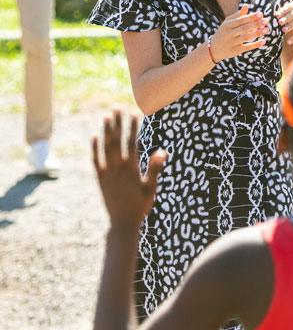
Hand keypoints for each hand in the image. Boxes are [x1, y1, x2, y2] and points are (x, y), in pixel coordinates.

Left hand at [92, 110, 166, 229]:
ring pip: (105, 148)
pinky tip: (94, 136)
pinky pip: (95, 160)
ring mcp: (106, 173)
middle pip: (116, 141)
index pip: (131, 143)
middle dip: (117, 124)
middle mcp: (116, 169)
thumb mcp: (151, 188)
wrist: (122, 223)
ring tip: (107, 116)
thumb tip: (162, 151)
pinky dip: (94, 148)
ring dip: (106, 131)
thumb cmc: (141, 205)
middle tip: (117, 107)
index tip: (134, 113)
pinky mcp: (100, 179)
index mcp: (131, 169)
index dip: (133, 128)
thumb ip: (154, 169)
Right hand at [209, 4, 268, 61]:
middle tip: (267, 21)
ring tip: (266, 30)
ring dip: (257, 33)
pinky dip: (255, 45)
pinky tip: (264, 41)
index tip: (261, 14)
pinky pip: (247, 47)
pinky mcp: (236, 51)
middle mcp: (229, 33)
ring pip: (246, 37)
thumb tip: (247, 5)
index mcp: (228, 25)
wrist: (213, 49)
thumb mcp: (228, 23)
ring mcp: (232, 42)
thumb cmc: (224, 32)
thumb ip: (238, 15)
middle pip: (244, 28)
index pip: (241, 20)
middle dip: (256, 24)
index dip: (251, 17)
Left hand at [275, 0, 292, 45]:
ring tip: (283, 30)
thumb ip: (284, 13)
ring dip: (290, 26)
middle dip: (286, 18)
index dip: (283, 11)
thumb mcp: (291, 12)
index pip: (289, 7)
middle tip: (279, 22)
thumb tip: (273, 15)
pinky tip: (289, 41)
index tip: (276, 16)